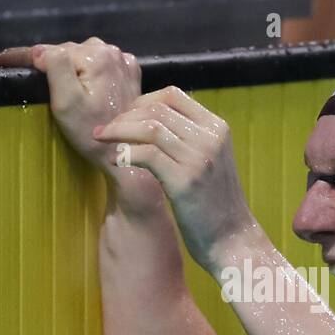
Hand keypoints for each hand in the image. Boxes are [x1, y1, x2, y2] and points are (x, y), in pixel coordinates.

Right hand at [0, 38, 140, 171]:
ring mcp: (122, 61)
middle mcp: (111, 52)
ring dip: (62, 64)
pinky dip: (82, 69)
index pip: (48, 51)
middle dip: (41, 60)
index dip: (18, 56)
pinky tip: (74, 79)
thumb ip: (56, 69)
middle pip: (65, 52)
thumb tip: (41, 51)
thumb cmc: (92, 133)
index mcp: (95, 56)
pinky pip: (97, 64)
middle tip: (12, 68)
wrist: (125, 152)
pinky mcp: (127, 72)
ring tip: (40, 74)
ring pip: (79, 56)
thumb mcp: (67, 103)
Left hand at [93, 87, 256, 270]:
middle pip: (156, 108)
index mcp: (217, 127)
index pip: (172, 95)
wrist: (232, 239)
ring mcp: (198, 158)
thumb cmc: (215, 204)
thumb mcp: (209, 160)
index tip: (125, 118)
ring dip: (118, 131)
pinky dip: (124, 154)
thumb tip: (148, 121)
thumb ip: (188, 138)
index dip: (141, 101)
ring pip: (148, 127)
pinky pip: (146, 154)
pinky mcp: (185, 180)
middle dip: (123, 116)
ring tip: (102, 140)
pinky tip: (114, 161)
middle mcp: (210, 137)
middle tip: (105, 130)